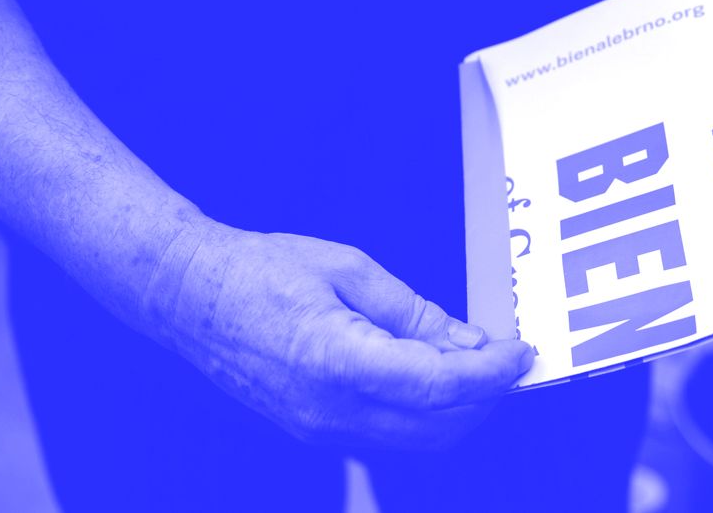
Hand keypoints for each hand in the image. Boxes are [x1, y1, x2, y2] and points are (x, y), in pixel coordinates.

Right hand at [152, 223, 532, 448]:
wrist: (192, 297)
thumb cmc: (260, 271)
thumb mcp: (348, 268)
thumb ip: (413, 311)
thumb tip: (466, 342)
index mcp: (336, 359)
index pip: (437, 385)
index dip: (491, 373)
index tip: (520, 353)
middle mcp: (328, 409)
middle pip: (437, 428)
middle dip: (485, 397)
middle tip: (505, 358)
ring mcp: (319, 428)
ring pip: (418, 443)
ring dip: (460, 411)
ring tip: (476, 365)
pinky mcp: (316, 430)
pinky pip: (390, 437)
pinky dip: (426, 415)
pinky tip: (434, 376)